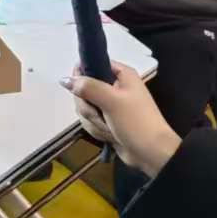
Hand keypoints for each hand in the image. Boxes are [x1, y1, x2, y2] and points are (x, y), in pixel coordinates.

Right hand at [64, 61, 180, 175]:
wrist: (151, 153)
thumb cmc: (136, 122)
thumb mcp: (112, 101)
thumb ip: (88, 87)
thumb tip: (65, 79)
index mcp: (121, 74)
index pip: (92, 64)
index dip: (82, 76)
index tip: (81, 91)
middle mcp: (114, 86)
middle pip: (84, 89)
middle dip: (88, 107)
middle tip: (99, 115)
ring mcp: (109, 104)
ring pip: (85, 107)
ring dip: (93, 121)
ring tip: (109, 128)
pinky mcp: (107, 120)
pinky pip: (90, 120)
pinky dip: (96, 129)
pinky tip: (108, 135)